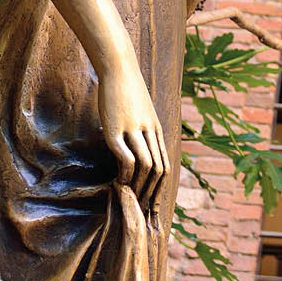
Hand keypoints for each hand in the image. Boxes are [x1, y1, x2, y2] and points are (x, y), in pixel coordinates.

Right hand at [97, 63, 167, 211]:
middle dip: (152, 193)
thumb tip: (138, 146)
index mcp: (158, 129)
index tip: (154, 206)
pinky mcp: (115, 130)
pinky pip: (126, 157)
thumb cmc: (128, 91)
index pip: (166, 164)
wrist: (120, 69)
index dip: (161, 188)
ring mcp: (134, 131)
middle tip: (143, 211)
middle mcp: (150, 131)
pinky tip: (118, 182)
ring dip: (138, 186)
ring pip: (146, 165)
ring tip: (130, 199)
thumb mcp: (141, 111)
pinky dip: (125, 173)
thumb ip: (143, 129)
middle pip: (159, 168)